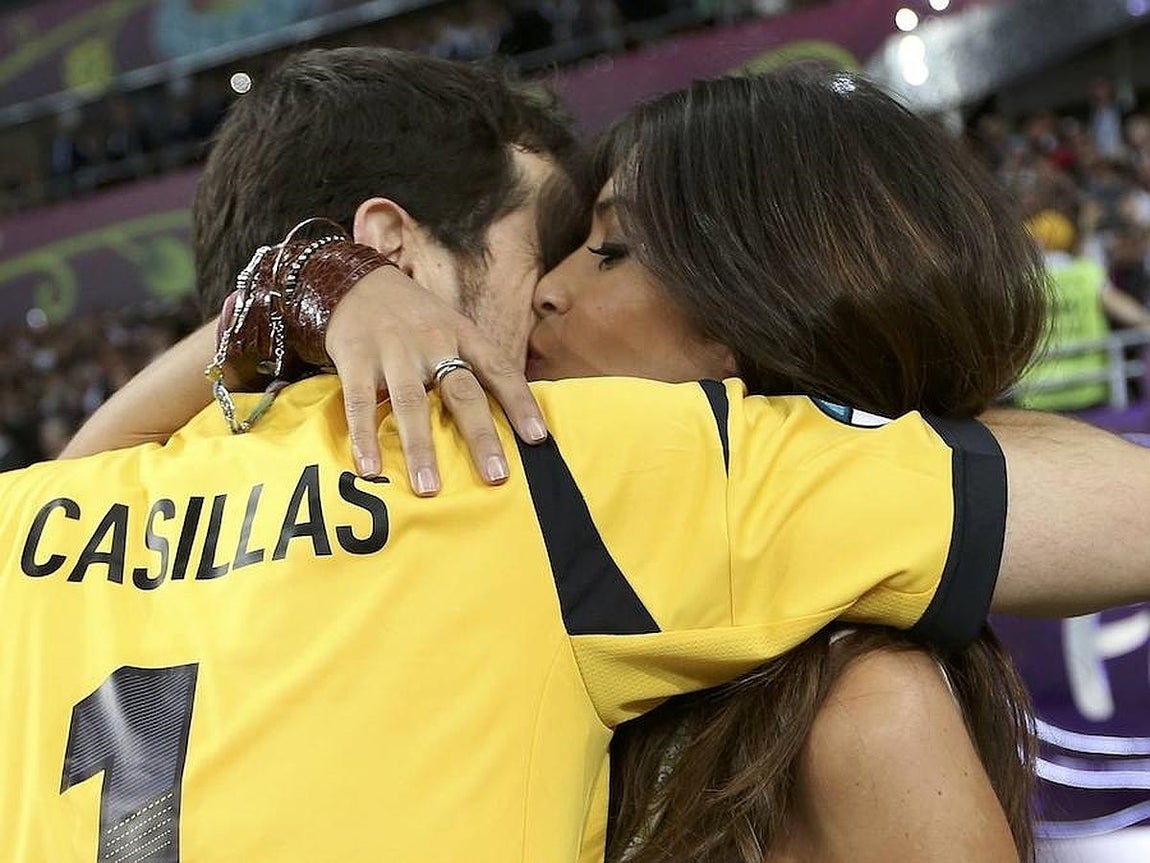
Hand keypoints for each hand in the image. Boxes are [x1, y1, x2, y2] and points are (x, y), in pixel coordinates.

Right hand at [324, 265, 547, 494]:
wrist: (355, 281)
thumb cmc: (415, 317)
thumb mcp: (451, 328)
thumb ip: (472, 366)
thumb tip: (507, 419)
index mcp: (463, 335)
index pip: (499, 370)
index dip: (520, 403)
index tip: (537, 438)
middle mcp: (433, 341)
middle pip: (462, 392)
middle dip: (481, 436)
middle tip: (496, 475)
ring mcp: (393, 350)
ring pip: (411, 403)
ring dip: (420, 448)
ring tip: (428, 488)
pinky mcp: (356, 358)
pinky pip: (361, 402)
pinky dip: (364, 437)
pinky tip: (370, 468)